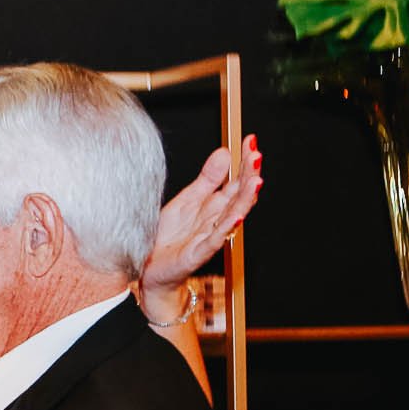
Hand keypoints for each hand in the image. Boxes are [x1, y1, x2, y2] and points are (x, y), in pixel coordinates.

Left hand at [142, 135, 262, 308]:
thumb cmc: (170, 236)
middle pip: (239, 195)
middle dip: (250, 175)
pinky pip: (215, 239)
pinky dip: (227, 227)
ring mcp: (210, 236)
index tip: (250, 141)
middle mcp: (217, 219)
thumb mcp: (187, 199)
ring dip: (246, 199)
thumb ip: (207, 179)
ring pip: (233, 215)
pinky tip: (236, 216)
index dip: (244, 162)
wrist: (151, 268)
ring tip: (255, 181)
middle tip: (256, 155)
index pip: (236, 180)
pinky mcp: (198, 253)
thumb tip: (224, 153)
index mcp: (215, 205)